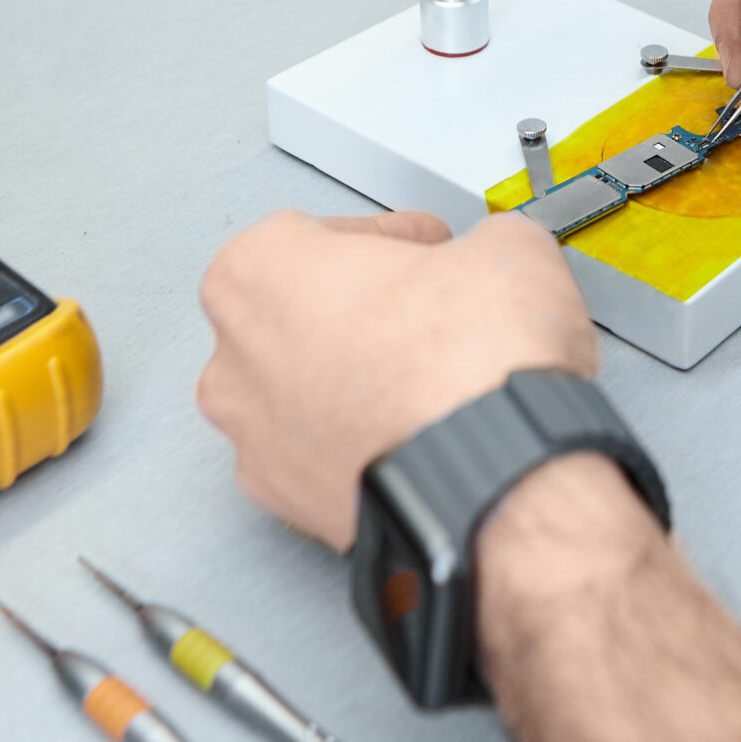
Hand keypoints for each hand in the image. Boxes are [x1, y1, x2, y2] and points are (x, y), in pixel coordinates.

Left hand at [196, 209, 595, 547]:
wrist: (497, 478)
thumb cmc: (472, 365)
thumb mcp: (505, 247)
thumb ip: (477, 242)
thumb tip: (492, 255)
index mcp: (257, 272)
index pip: (318, 234)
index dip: (387, 239)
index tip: (423, 250)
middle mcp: (235, 361)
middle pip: (297, 318)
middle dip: (362, 315)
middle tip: (428, 314)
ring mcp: (256, 443)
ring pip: (305, 395)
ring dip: (360, 386)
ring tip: (431, 383)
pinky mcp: (290, 507)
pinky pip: (325, 460)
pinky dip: (366, 447)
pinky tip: (422, 435)